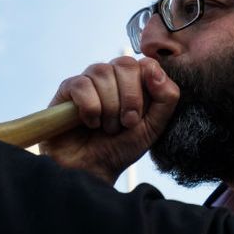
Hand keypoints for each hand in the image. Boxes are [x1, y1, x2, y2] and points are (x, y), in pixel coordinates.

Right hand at [40, 56, 178, 185]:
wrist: (92, 170)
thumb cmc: (121, 147)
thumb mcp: (154, 127)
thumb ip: (166, 97)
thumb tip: (153, 67)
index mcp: (134, 81)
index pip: (146, 63)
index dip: (147, 87)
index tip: (141, 115)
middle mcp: (112, 75)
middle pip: (126, 63)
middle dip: (130, 98)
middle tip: (126, 123)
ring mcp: (89, 80)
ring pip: (103, 72)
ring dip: (109, 108)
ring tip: (107, 127)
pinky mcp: (67, 89)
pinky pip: (82, 85)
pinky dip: (90, 109)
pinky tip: (90, 123)